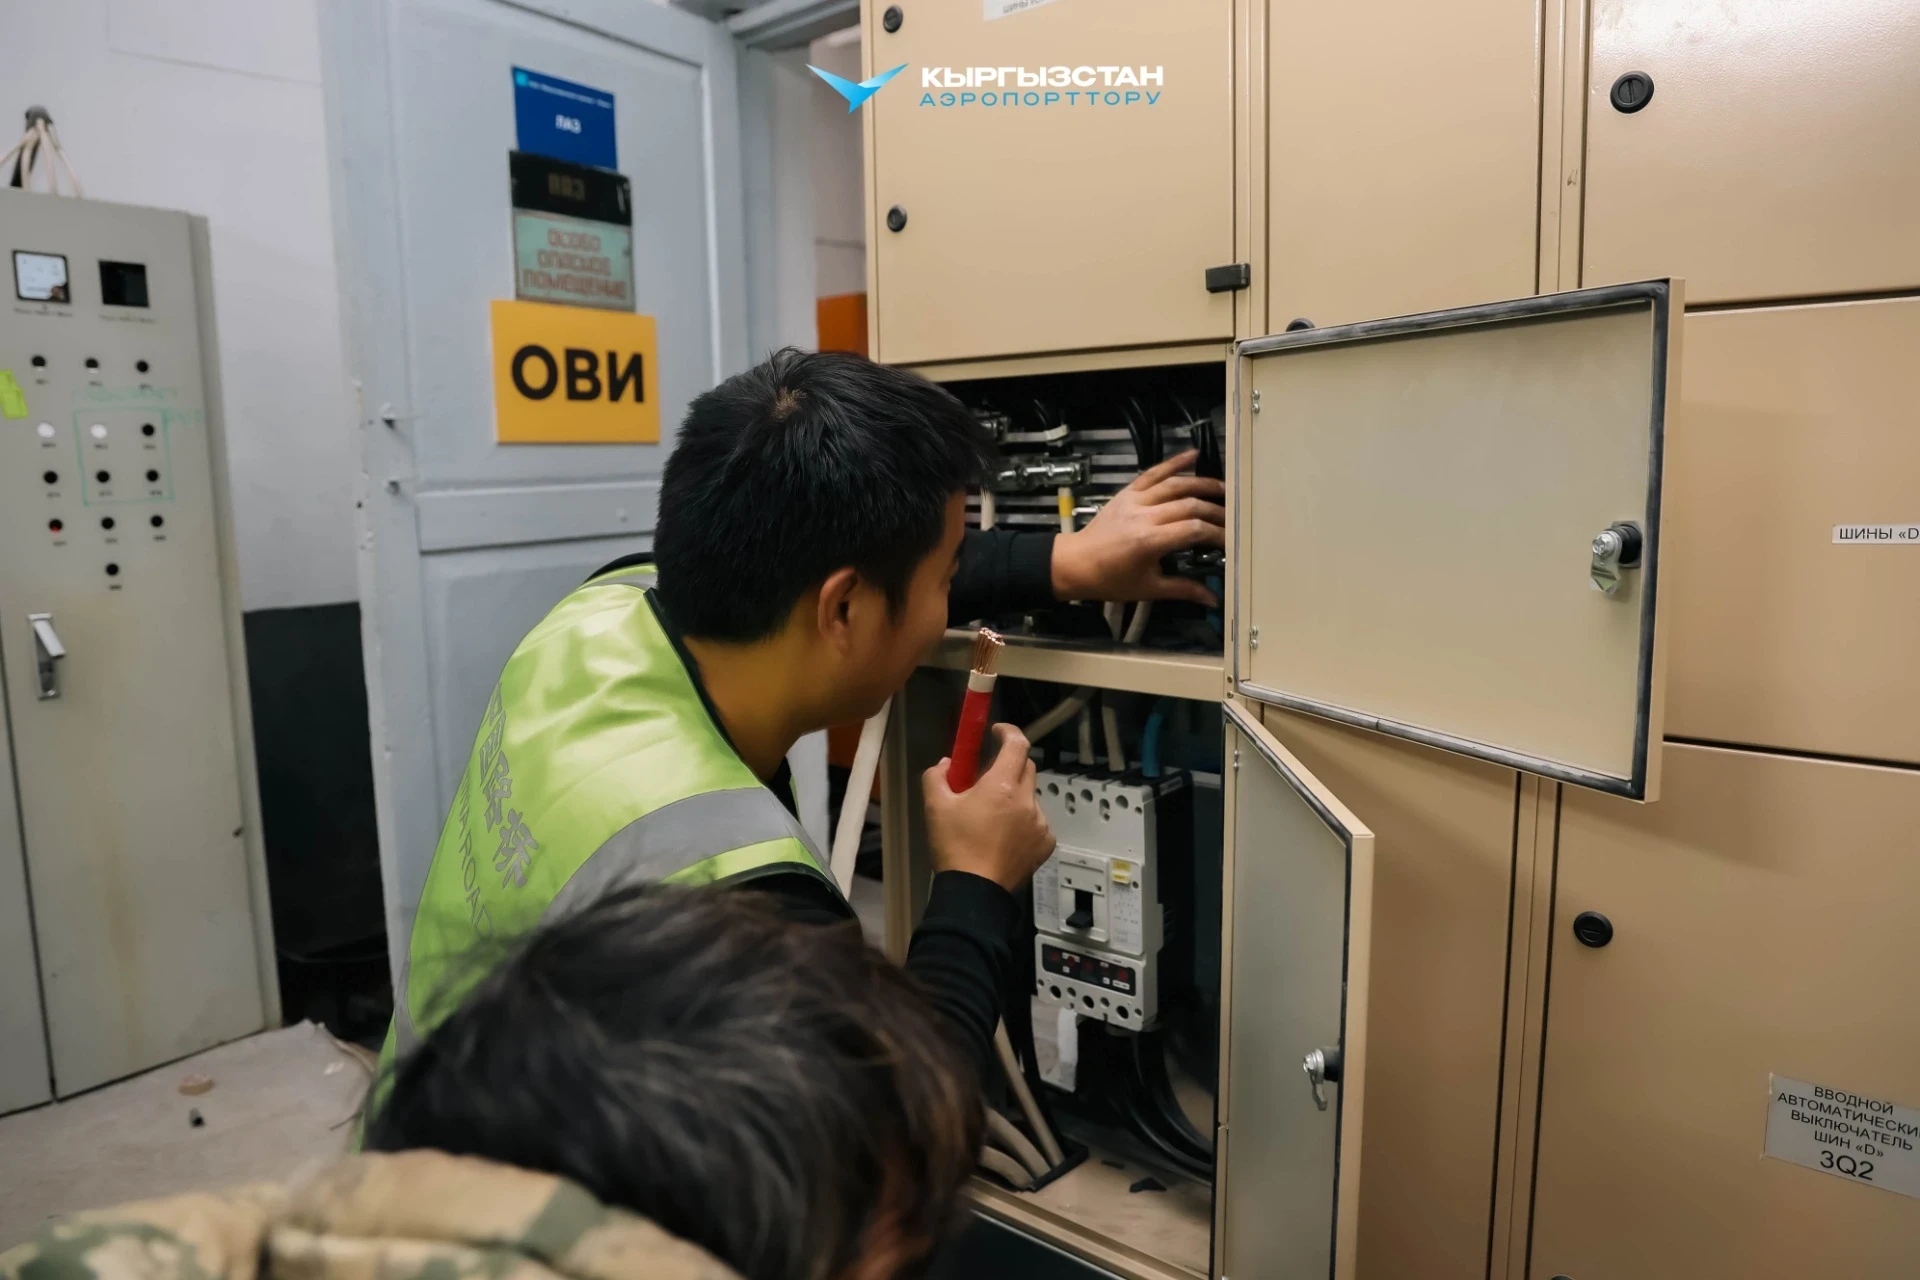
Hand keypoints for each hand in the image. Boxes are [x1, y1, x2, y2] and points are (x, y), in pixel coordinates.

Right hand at [922, 724, 1054, 891]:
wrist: (975, 893)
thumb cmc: (954, 847)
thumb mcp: (934, 807)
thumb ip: (937, 776)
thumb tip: (948, 764)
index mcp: (1001, 786)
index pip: (1017, 744)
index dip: (1008, 732)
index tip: (996, 732)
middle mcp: (1027, 800)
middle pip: (1026, 767)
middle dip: (1008, 765)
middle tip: (986, 778)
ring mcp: (1040, 823)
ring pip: (1030, 795)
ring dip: (1015, 796)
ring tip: (992, 817)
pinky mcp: (1046, 843)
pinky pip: (1037, 821)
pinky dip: (1024, 820)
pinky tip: (1004, 837)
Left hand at [1050, 449, 1224, 605]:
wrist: (1074, 564)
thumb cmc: (1110, 580)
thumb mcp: (1148, 588)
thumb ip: (1183, 590)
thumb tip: (1212, 599)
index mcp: (1149, 541)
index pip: (1193, 530)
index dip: (1216, 534)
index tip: (1230, 541)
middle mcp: (1144, 516)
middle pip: (1189, 505)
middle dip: (1215, 511)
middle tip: (1233, 518)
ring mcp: (1135, 500)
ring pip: (1174, 485)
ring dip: (1202, 484)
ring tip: (1223, 489)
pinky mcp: (1127, 492)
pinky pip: (1152, 473)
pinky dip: (1173, 463)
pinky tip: (1193, 455)